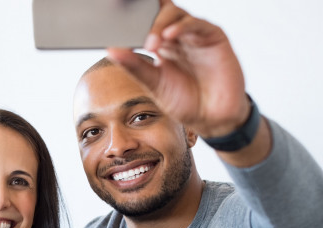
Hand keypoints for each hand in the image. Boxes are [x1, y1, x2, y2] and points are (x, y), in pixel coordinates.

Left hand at [106, 0, 249, 138]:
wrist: (211, 118)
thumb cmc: (184, 101)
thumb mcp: (153, 83)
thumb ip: (134, 66)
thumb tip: (111, 50)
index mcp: (161, 44)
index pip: (145, 22)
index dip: (132, 17)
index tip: (114, 21)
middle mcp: (178, 36)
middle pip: (159, 13)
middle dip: (144, 19)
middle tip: (134, 35)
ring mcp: (195, 35)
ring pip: (175, 15)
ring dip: (160, 24)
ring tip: (150, 43)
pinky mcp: (214, 36)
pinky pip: (197, 24)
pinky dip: (182, 26)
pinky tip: (169, 36)